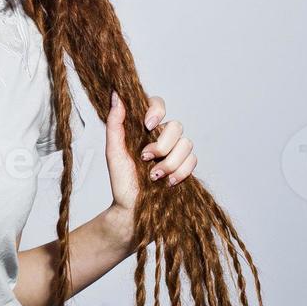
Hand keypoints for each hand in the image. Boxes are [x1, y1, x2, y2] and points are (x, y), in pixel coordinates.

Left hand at [105, 92, 197, 216]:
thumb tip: (117, 95)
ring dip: (170, 162)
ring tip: (154, 176)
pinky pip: (193, 161)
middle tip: (146, 158)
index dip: (157, 110)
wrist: (131, 209)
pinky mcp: (184, 168)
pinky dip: (180, 172)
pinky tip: (167, 182)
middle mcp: (162, 137)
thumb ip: (115, 123)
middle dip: (162, 145)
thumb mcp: (113, 151)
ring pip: (187, 144)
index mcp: (145, 129)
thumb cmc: (121, 181)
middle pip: (176, 125)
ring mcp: (175, 153)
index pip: (158, 104)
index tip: (147, 125)